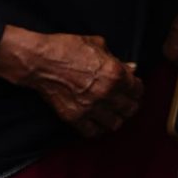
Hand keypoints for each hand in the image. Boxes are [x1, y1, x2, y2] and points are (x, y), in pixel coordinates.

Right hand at [0, 28, 140, 136]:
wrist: (40, 61)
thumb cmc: (67, 48)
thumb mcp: (97, 45)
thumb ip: (117, 60)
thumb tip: (131, 68)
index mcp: (115, 73)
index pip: (137, 89)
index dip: (137, 89)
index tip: (134, 89)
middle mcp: (106, 93)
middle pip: (130, 109)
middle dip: (131, 105)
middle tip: (127, 103)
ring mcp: (90, 107)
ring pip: (115, 124)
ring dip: (116, 118)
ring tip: (114, 113)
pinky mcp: (74, 117)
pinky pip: (93, 132)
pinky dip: (98, 128)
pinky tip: (98, 122)